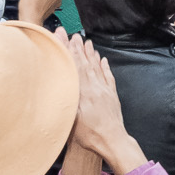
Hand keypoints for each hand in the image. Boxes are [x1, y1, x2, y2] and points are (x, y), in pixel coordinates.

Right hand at [59, 32, 146, 174]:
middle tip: (72, 34)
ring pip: (96, 67)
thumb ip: (68, 101)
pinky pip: (107, 76)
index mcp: (84, 92)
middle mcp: (95, 87)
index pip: (75, 66)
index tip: (64, 37)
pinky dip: (104, 66)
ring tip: (86, 42)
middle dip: (77, 47)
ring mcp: (105, 90)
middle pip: (85, 63)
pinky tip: (102, 59)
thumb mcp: (72, 120)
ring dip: (90, 53)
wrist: (113, 140)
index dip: (68, 50)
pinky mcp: (112, 95)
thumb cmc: (91, 135)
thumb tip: (61, 85)